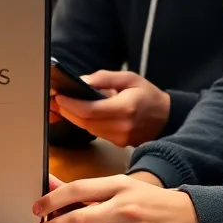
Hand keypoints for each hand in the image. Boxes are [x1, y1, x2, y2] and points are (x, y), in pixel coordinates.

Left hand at [30, 175, 199, 222]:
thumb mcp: (123, 187)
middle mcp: (127, 209)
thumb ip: (88, 189)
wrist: (197, 219)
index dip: (51, 199)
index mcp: (120, 187)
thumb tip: (50, 185)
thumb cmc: (153, 203)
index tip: (36, 208)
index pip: (77, 190)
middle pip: (78, 220)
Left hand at [51, 70, 169, 147]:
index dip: (71, 104)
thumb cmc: (148, 95)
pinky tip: (77, 114)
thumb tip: (82, 81)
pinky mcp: (118, 144)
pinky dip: (84, 124)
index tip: (59, 96)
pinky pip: (96, 133)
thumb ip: (105, 78)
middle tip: (54, 101)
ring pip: (88, 129)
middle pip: (85, 122)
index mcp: (125, 108)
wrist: (167, 118)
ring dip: (73, 118)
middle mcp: (121, 126)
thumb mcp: (129, 78)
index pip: (90, 110)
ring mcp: (120, 138)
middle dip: (67, 111)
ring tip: (61, 106)